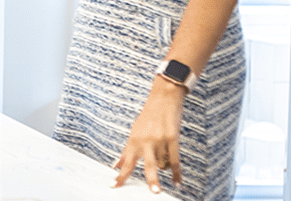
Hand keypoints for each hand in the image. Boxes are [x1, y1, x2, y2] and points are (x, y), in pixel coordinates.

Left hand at [112, 78, 187, 193]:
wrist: (163, 98)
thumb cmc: (147, 117)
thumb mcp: (134, 132)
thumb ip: (126, 151)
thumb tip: (115, 165)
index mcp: (134, 140)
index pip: (126, 161)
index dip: (120, 175)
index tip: (113, 186)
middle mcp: (146, 141)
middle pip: (148, 165)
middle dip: (152, 179)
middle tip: (155, 192)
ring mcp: (160, 140)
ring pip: (163, 164)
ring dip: (163, 166)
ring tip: (163, 156)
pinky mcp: (173, 138)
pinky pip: (175, 159)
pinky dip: (177, 173)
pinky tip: (177, 182)